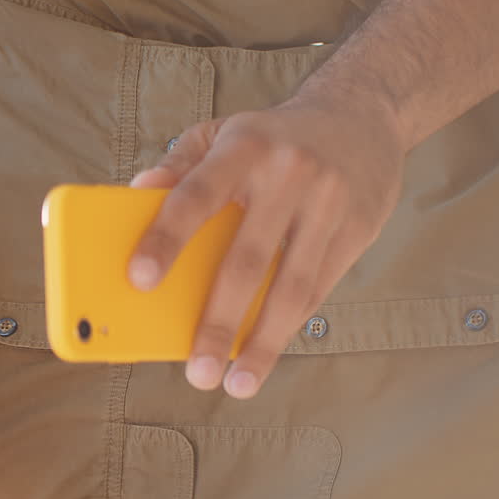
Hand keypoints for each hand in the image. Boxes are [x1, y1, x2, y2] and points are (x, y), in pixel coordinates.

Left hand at [129, 99, 403, 397]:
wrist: (361, 114)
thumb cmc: (269, 137)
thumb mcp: (221, 133)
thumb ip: (178, 164)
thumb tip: (137, 192)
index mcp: (243, 147)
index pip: (195, 195)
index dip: (167, 237)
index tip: (140, 281)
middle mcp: (288, 174)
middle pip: (246, 259)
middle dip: (218, 321)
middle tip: (195, 371)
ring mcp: (328, 203)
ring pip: (291, 286)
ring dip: (263, 342)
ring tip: (237, 384)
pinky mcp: (358, 228)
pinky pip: (319, 288)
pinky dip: (290, 325)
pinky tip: (265, 353)